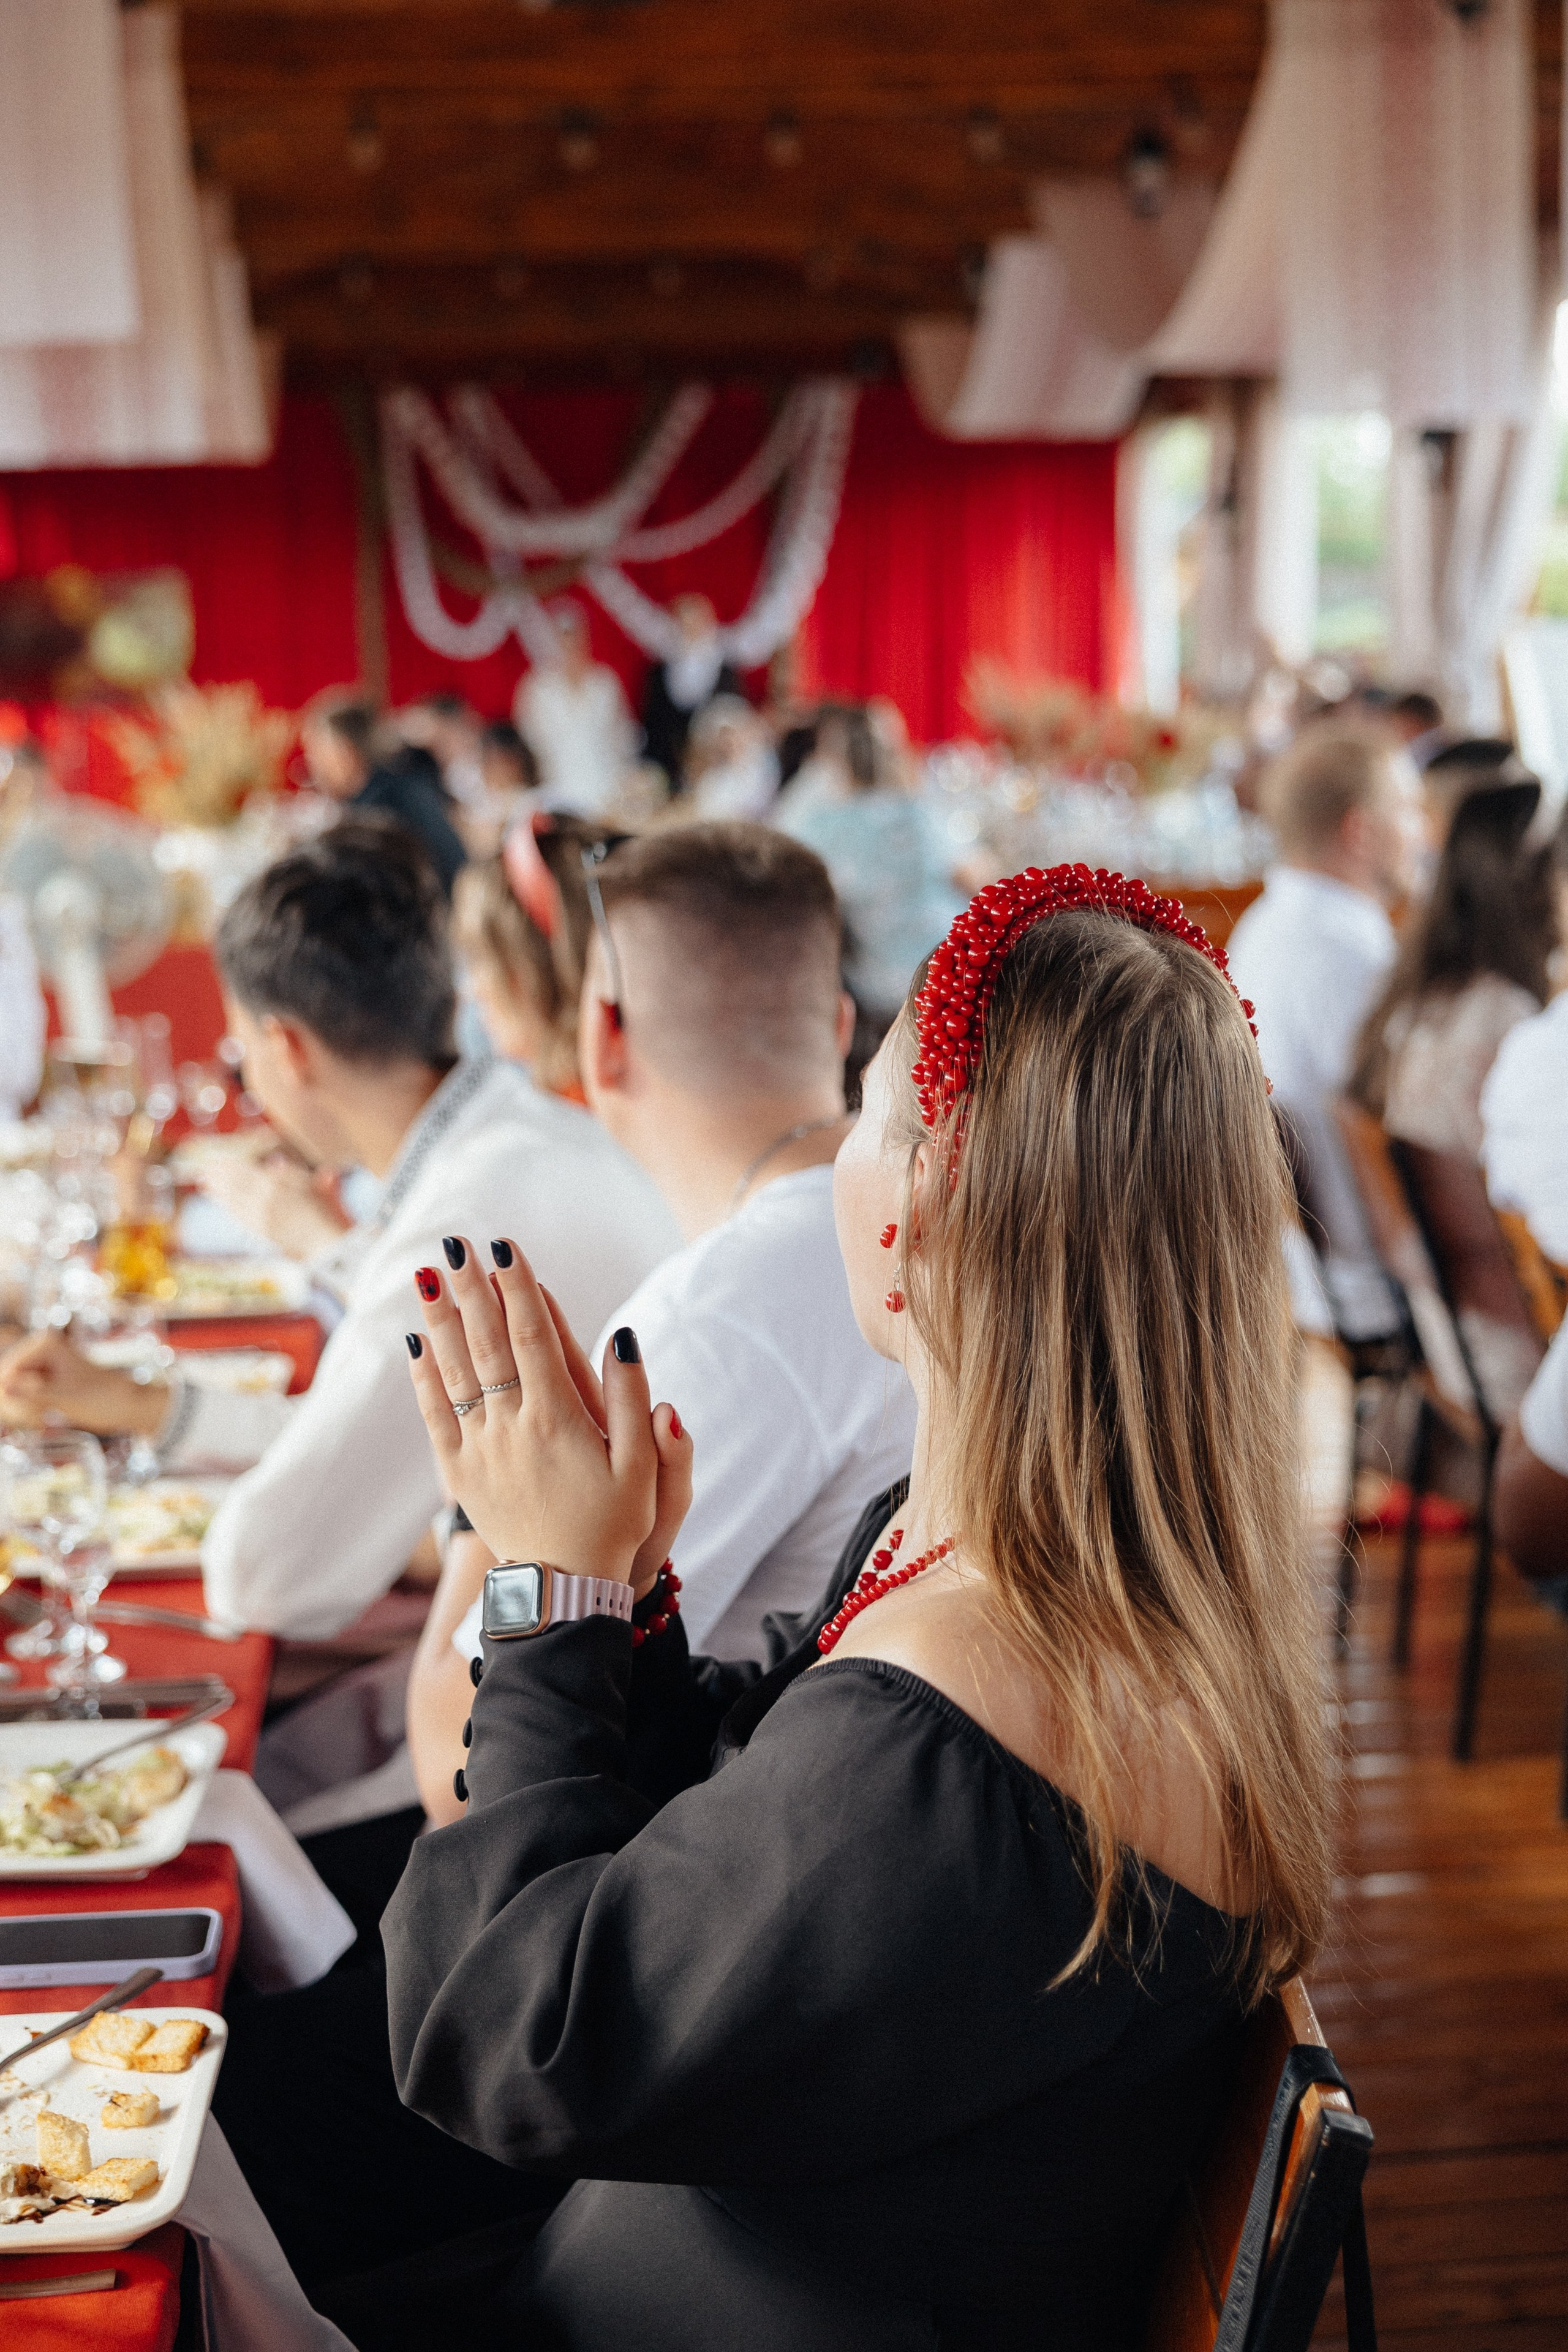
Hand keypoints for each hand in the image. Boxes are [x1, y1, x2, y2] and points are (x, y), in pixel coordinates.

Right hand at [0, 1330, 167, 1437]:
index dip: (11, 1396)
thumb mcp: (63, 1398)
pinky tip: (44, 1421)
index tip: (30, 1415)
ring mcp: (43, 1365)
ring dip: (24, 1411)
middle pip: (8, 1380)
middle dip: (17, 1405)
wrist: (130, 1405)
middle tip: (40, 1421)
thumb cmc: (103, 1399)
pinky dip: (31, 1411)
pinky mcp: (46, 1381)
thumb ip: (31, 1393)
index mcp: (45, 1345)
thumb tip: (5, 1387)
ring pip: (14, 1391)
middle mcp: (41, 1350)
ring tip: (44, 1422)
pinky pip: (25, 1397)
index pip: (7, 1371)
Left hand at [199, 1133, 350, 1261]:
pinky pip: (239, 1216)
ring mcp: (261, 1218)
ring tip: (205, 1182)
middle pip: (235, 1185)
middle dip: (219, 1176)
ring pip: (234, 1200)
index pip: (246, 1172)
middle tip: (205, 1168)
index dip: (228, 1166)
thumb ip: (294, 1175)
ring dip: (218, 1190)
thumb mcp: (318, 1186)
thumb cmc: (330, 1212)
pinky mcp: (261, 1232)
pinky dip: (227, 1206)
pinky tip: (220, 1201)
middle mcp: (265, 1201)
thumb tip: (276, 1162)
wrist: (330, 1246)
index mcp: (279, 1186)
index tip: (215, 1159)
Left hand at [404, 1235, 692, 1584]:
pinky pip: (436, 1416)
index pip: (533, 1337)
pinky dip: (424, 1377)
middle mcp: (512, 1426)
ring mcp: (481, 1449)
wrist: (563, 1591)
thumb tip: (624, 1339)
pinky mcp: (461, 1473)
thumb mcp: (642, 1469)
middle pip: (486, 1343)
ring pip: (455, 1372)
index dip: (518, 1288)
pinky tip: (416, 1344)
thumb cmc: (613, 1526)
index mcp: (558, 1419)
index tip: (504, 1247)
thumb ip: (632, 1402)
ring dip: (440, 1320)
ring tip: (427, 1276)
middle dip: (471, 1288)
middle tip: (455, 1243)